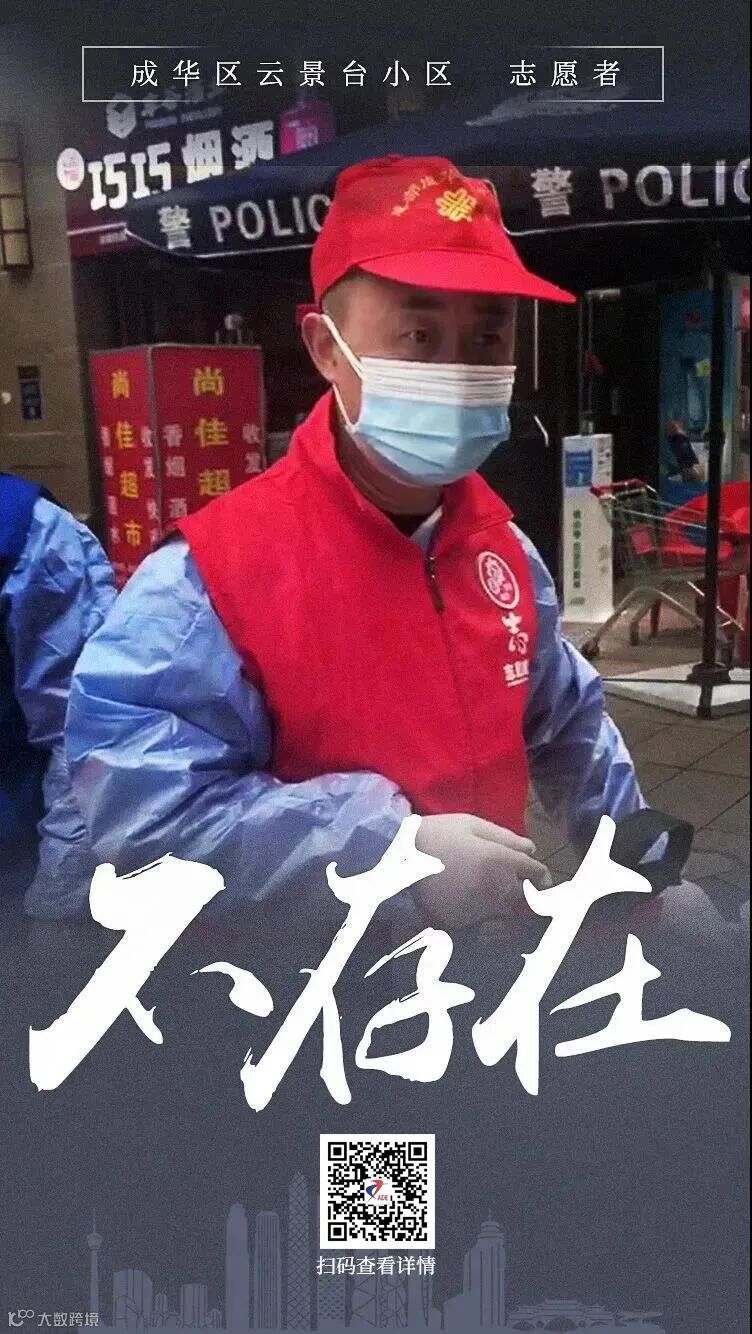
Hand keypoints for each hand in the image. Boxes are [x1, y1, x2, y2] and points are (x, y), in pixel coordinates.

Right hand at [413, 813, 550, 931]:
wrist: (400, 859)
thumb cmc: (437, 834)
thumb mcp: (472, 825)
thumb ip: (506, 837)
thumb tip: (532, 849)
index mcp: (501, 860)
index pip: (537, 873)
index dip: (543, 876)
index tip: (543, 879)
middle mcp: (496, 887)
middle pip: (526, 897)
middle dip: (528, 893)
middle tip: (524, 890)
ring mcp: (480, 907)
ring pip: (507, 911)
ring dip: (509, 905)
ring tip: (497, 898)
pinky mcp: (464, 922)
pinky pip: (484, 921)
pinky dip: (485, 915)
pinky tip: (474, 904)